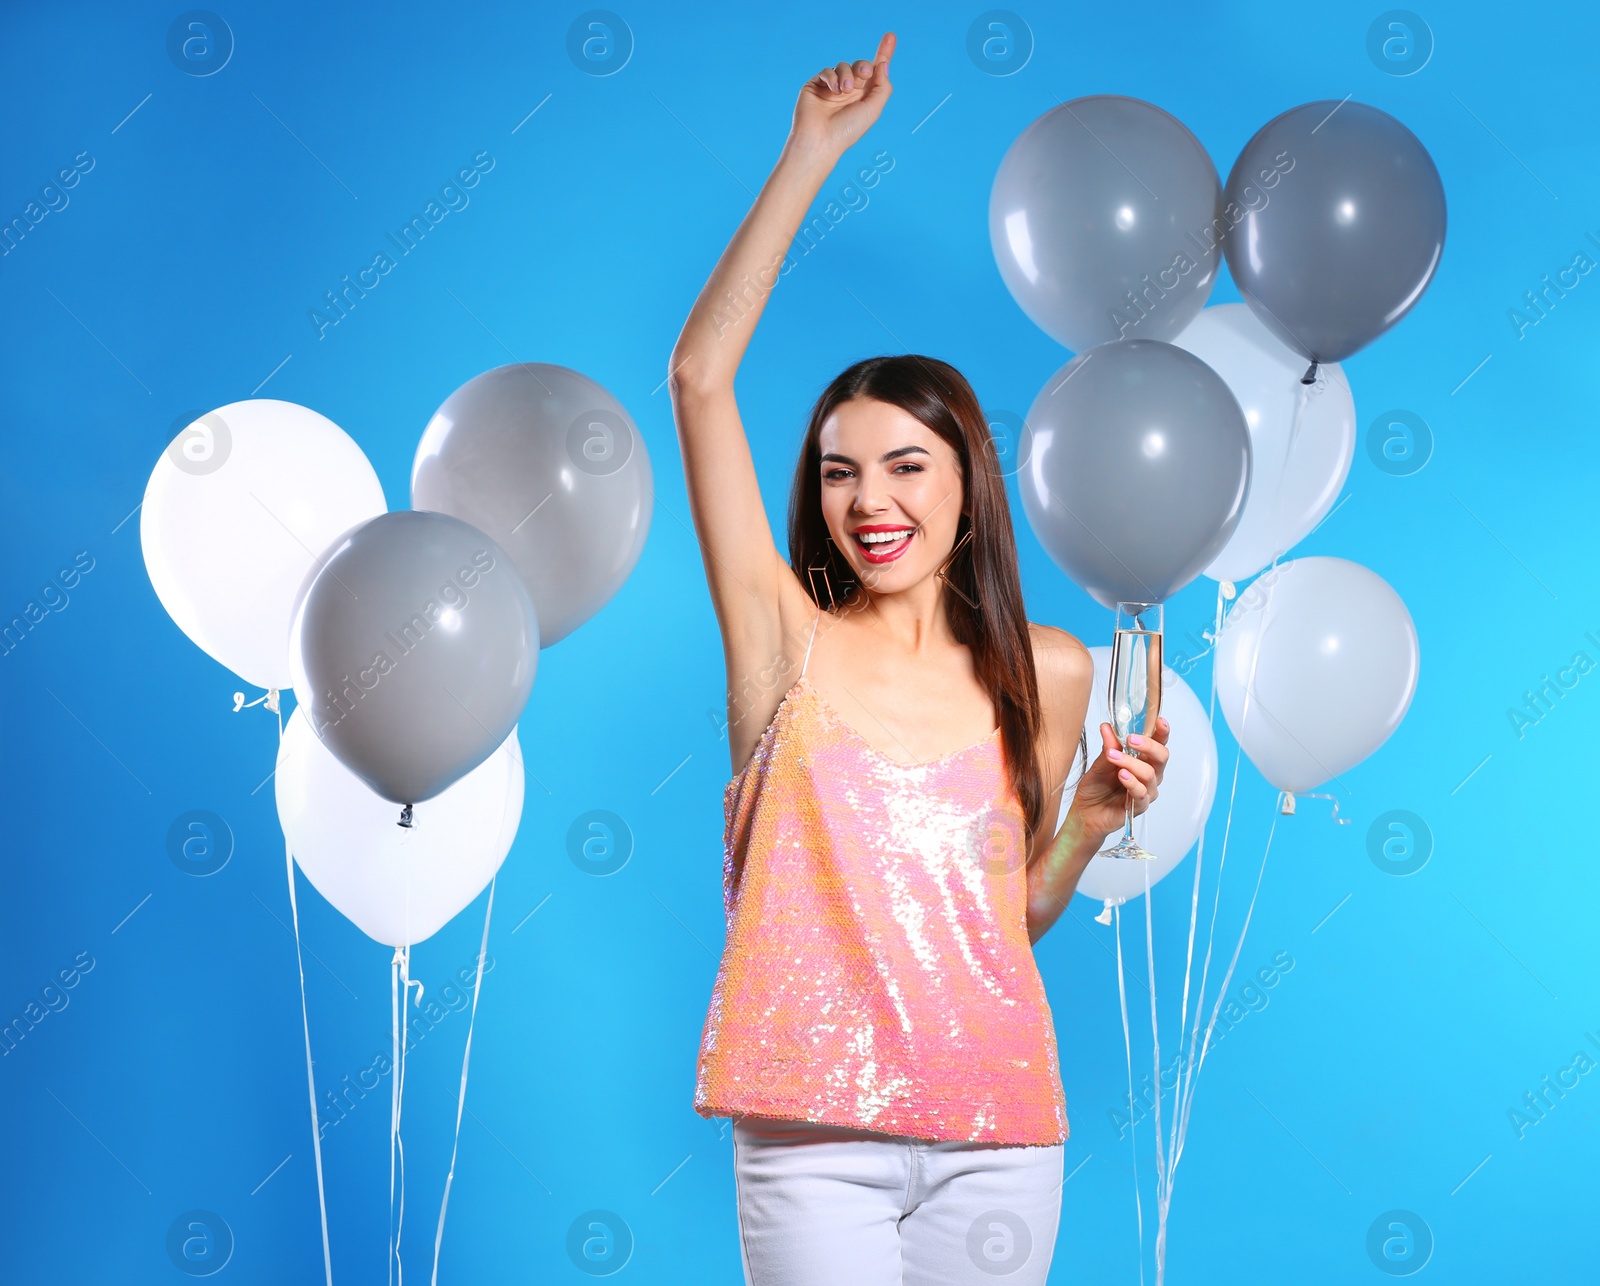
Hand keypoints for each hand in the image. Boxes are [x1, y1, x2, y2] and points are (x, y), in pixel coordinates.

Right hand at [790, 32, 894, 159]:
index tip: (890, 36)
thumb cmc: (848, 130)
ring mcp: (833, 87)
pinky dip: (832, 77)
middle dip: (863, 67)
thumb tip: (882, 64)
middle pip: (861, 65)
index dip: (883, 53)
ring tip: (844, 91)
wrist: (820, 140)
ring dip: (847, 75)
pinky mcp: (816, 85)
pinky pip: (827, 71)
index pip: (875, 71)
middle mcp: (850, 91)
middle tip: (865, 74)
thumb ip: (882, 86)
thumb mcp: (874, 108)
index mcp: (865, 97)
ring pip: (843, 66)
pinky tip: (833, 90)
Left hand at [1068, 717, 1171, 843]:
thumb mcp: (1100, 763)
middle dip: (1148, 746)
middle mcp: (1149, 775)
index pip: (1158, 744)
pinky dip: (1132, 783)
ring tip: (1114, 758)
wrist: (1085, 812)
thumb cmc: (1096, 787)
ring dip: (1131, 763)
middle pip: (1161, 757)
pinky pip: (1141, 793)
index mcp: (1143, 760)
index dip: (1162, 732)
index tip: (1160, 721)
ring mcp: (1146, 791)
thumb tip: (1107, 727)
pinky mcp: (1139, 806)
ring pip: (1149, 774)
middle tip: (1131, 739)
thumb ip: (1108, 747)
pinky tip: (1122, 776)